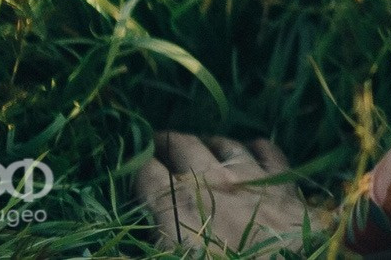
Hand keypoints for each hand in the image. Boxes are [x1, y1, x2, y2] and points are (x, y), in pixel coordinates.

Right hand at [135, 132, 331, 256]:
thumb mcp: (167, 257)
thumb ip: (139, 249)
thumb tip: (107, 249)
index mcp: (175, 204)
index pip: (146, 172)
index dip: (134, 167)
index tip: (128, 165)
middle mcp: (211, 180)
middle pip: (182, 146)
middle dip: (165, 142)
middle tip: (155, 142)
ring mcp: (250, 176)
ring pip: (223, 144)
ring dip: (207, 142)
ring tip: (198, 144)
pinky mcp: (283, 183)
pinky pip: (267, 150)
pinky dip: (255, 146)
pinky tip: (251, 147)